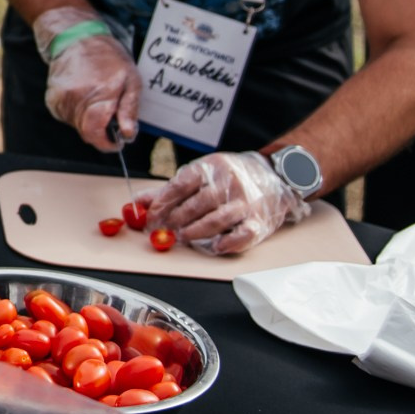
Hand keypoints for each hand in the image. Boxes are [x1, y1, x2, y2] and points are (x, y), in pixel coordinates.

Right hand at [34, 7, 140, 150]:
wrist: (76, 37)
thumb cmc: (108, 58)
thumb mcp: (131, 80)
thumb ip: (129, 109)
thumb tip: (128, 135)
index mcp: (99, 95)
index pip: (96, 134)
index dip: (107, 143)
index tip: (116, 141)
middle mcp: (75, 99)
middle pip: (87, 133)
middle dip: (100, 129)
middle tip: (110, 111)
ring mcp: (60, 100)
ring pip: (76, 126)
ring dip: (88, 120)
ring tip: (95, 97)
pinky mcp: (52, 100)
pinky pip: (66, 117)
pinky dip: (76, 113)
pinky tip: (82, 95)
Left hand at [140, 151, 309, 254]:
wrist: (275, 176)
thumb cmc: (231, 177)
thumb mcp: (202, 173)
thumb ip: (170, 189)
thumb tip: (139, 202)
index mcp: (210, 167)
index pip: (180, 185)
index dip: (161, 203)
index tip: (149, 216)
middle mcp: (228, 183)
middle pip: (196, 204)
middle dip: (174, 220)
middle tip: (161, 231)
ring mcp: (245, 202)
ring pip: (216, 220)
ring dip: (195, 231)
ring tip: (181, 237)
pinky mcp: (260, 220)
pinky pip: (244, 234)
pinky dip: (229, 242)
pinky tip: (216, 246)